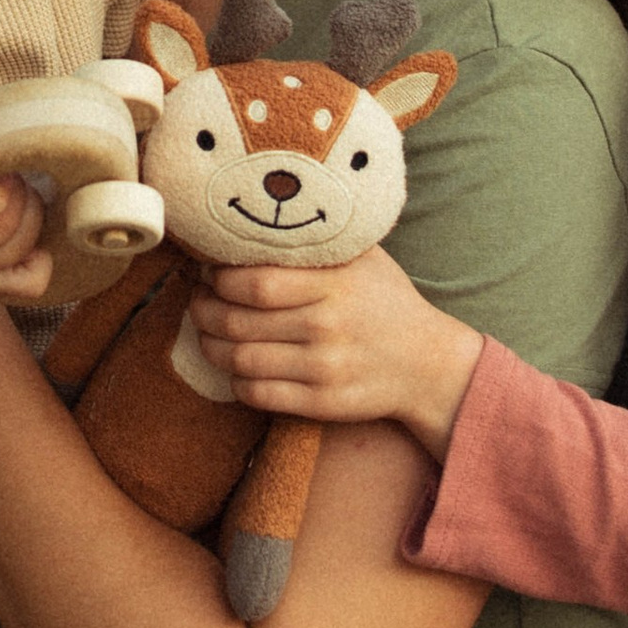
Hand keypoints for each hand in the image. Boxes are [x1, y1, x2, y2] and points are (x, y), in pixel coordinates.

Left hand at [195, 244, 484, 461]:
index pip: (254, 283)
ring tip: (209, 333)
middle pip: (238, 322)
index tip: (210, 274)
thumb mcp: (362, 259)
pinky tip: (237, 368)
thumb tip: (251, 223)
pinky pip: (257, 395)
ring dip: (212, 347)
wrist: (429, 364)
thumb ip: (314, 244)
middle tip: (198, 302)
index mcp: (333, 284)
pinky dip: (236, 381)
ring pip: (240, 361)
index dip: (219, 280)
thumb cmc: (386, 301)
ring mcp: (324, 369)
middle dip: (204, 312)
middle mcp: (327, 326)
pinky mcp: (321, 403)